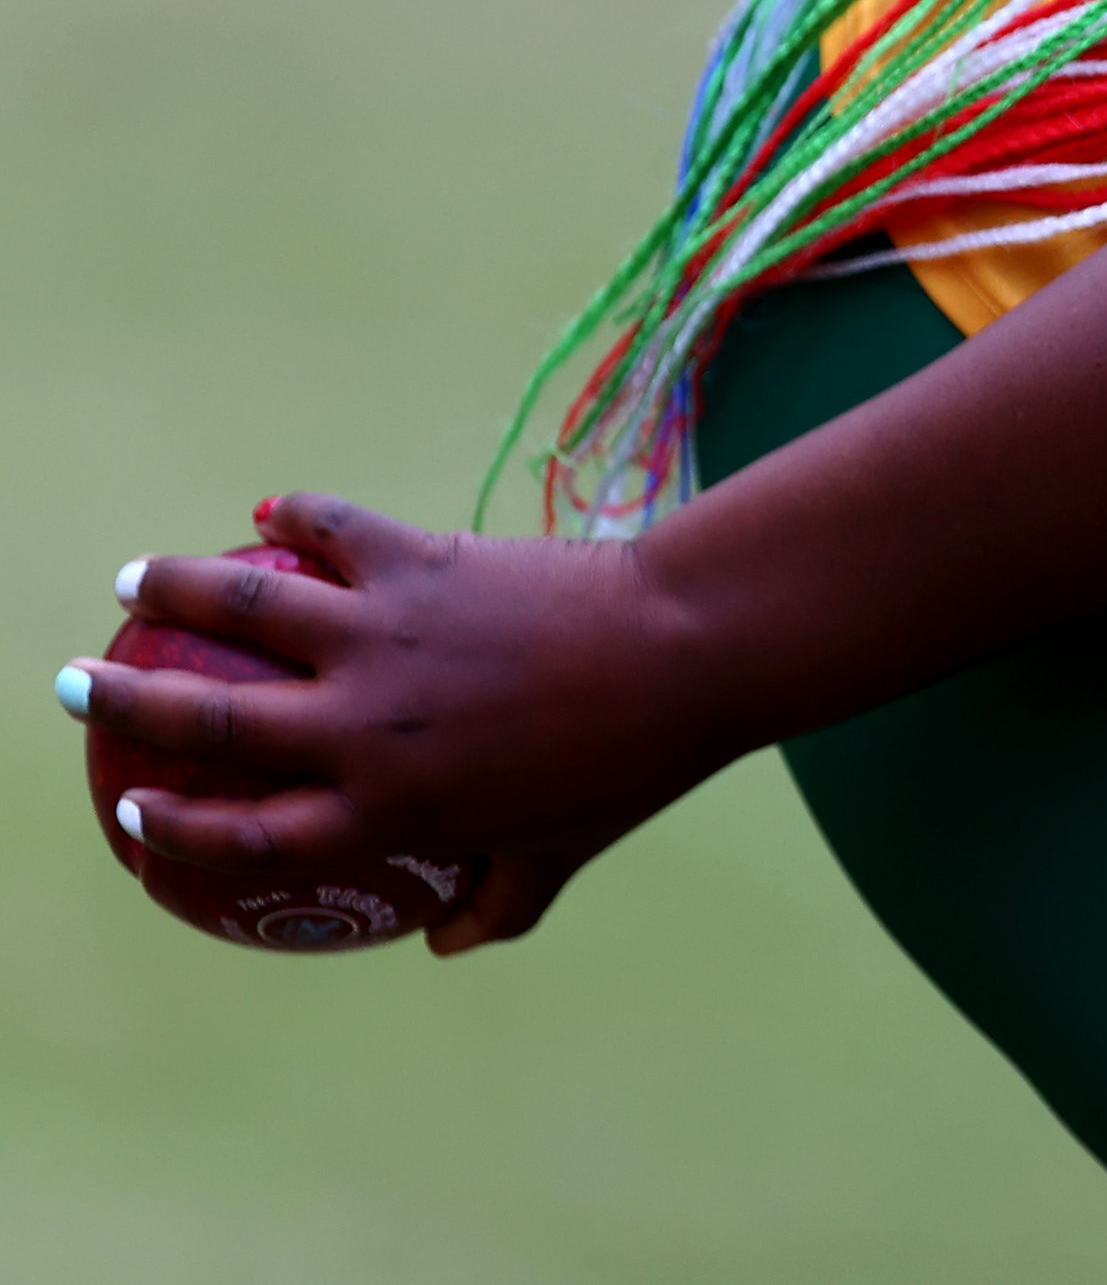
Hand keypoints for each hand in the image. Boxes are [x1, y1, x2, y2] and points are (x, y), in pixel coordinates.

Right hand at [61, 494, 736, 940]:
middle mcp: (362, 727)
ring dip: (174, 588)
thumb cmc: (625, 766)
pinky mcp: (416, 562)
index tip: (130, 816)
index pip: (244, 837)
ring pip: (243, 606)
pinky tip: (273, 512)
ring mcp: (383, 640)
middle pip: (207, 719)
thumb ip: (496, 906)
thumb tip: (446, 946)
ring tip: (131, 582)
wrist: (681, 655)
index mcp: (386, 810)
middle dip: (122, 703)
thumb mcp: (558, 855)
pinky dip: (296, 516)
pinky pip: (333, 528)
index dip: (175, 830)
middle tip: (71, 686)